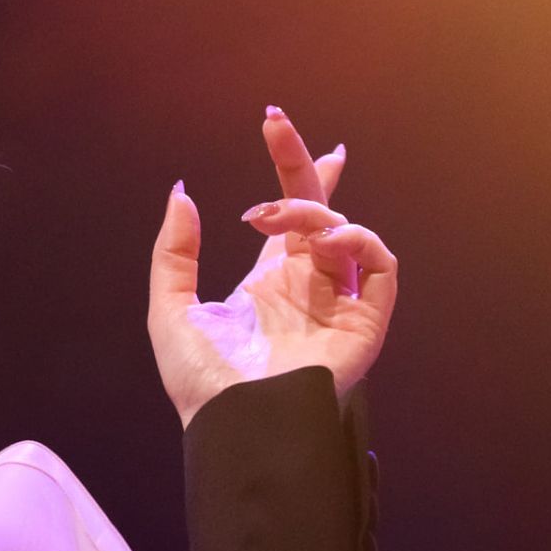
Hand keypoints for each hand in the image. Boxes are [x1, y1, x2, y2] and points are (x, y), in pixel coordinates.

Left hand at [148, 107, 398, 428]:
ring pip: (344, 232)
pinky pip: (381, 265)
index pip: (290, 216)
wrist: (234, 423)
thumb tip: (181, 193)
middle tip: (277, 127)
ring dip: (308, 212)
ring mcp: (339, 301)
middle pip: (320, 211)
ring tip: (266, 221)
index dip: (291, 171)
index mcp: (269, 281)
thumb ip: (174, 251)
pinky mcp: (366, 321)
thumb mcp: (169, 308)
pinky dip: (357, 240)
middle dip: (305, 166)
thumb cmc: (202, 381)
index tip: (275, 126)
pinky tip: (319, 242)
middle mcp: (308, 285)